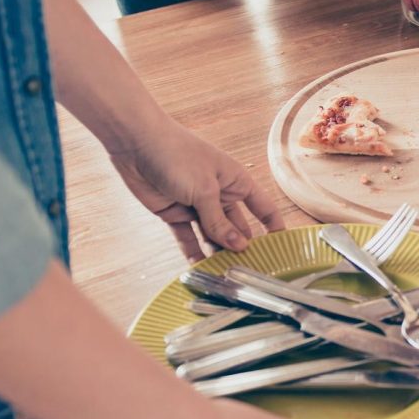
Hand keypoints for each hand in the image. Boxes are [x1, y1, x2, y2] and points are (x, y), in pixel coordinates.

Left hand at [109, 119, 283, 260]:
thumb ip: (219, 222)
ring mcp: (198, 206)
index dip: (274, 227)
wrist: (137, 144)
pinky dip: (192, 252)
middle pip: (237, 227)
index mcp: (236, 182)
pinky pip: (188, 238)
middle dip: (242, 248)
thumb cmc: (177, 154)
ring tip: (225, 275)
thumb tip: (239, 246)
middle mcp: (220, 195)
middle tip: (248, 271)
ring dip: (217, 254)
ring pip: (213, 236)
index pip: (263, 208)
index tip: (281, 249)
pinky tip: (199, 268)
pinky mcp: (176, 214)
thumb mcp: (204, 190)